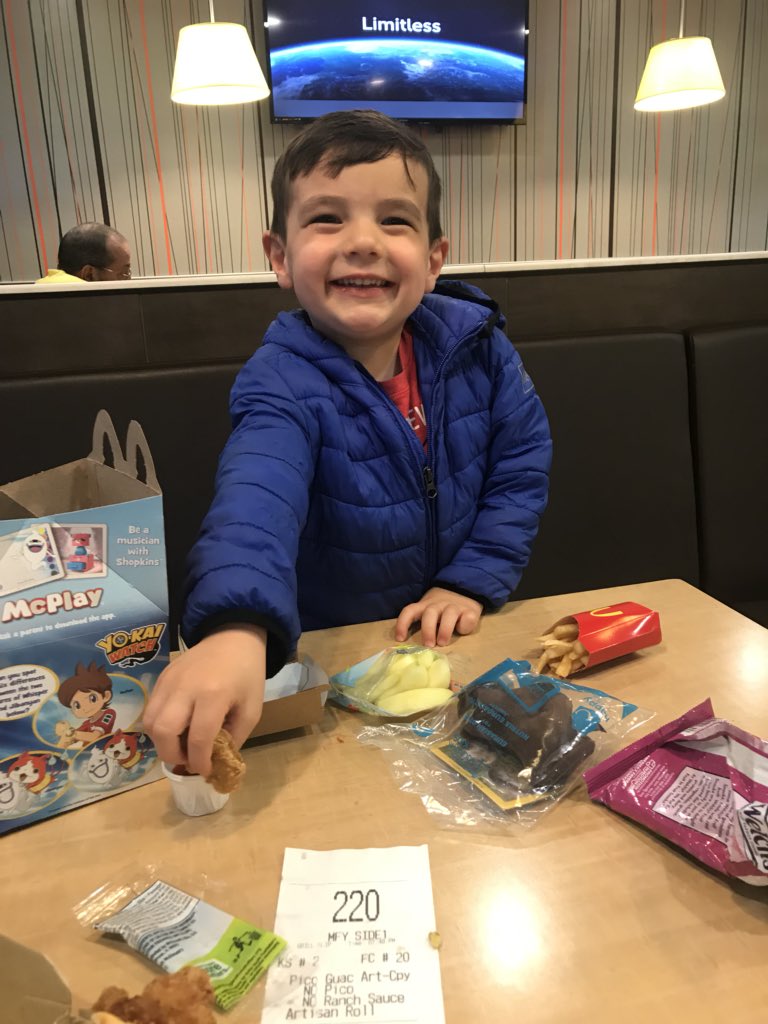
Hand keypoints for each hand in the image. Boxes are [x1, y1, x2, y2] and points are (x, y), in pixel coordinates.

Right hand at [143, 625, 265, 776]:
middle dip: (172, 754)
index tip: (204, 771)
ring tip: (181, 742)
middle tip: (187, 758)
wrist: (233, 636)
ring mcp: (169, 681)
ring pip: (150, 722)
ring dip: (162, 741)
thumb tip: (214, 762)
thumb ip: (233, 738)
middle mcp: (186, 688)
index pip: (198, 738)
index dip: (199, 761)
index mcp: (214, 695)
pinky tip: (177, 725)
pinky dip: (159, 725)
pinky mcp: (161, 677)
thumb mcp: (252, 709)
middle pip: (164, 731)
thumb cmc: (247, 674)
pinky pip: (151, 708)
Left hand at [395, 587, 481, 646]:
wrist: (466, 590)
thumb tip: (414, 647)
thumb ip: (423, 622)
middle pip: (430, 614)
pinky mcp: (470, 611)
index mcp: (425, 605)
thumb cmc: (442, 608)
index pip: (409, 611)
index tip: (400, 639)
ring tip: (443, 642)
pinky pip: (467, 619)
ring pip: (449, 615)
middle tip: (428, 645)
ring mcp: (455, 607)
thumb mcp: (429, 610)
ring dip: (445, 630)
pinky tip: (462, 631)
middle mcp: (438, 605)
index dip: (403, 624)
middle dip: (427, 630)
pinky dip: (464, 627)